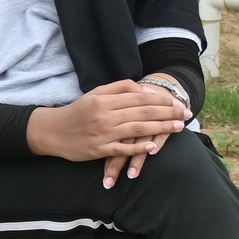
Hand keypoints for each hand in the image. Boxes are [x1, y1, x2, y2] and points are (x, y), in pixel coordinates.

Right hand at [28, 79, 188, 173]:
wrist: (52, 131)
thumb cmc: (77, 111)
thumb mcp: (95, 93)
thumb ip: (120, 88)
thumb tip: (146, 90)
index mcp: (104, 100)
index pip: (140, 98)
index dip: (162, 100)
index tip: (178, 102)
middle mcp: (104, 116)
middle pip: (143, 113)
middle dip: (169, 113)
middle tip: (186, 114)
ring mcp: (102, 134)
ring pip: (138, 130)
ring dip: (161, 129)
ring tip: (179, 128)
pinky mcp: (98, 150)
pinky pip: (123, 149)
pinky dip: (139, 148)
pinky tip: (153, 147)